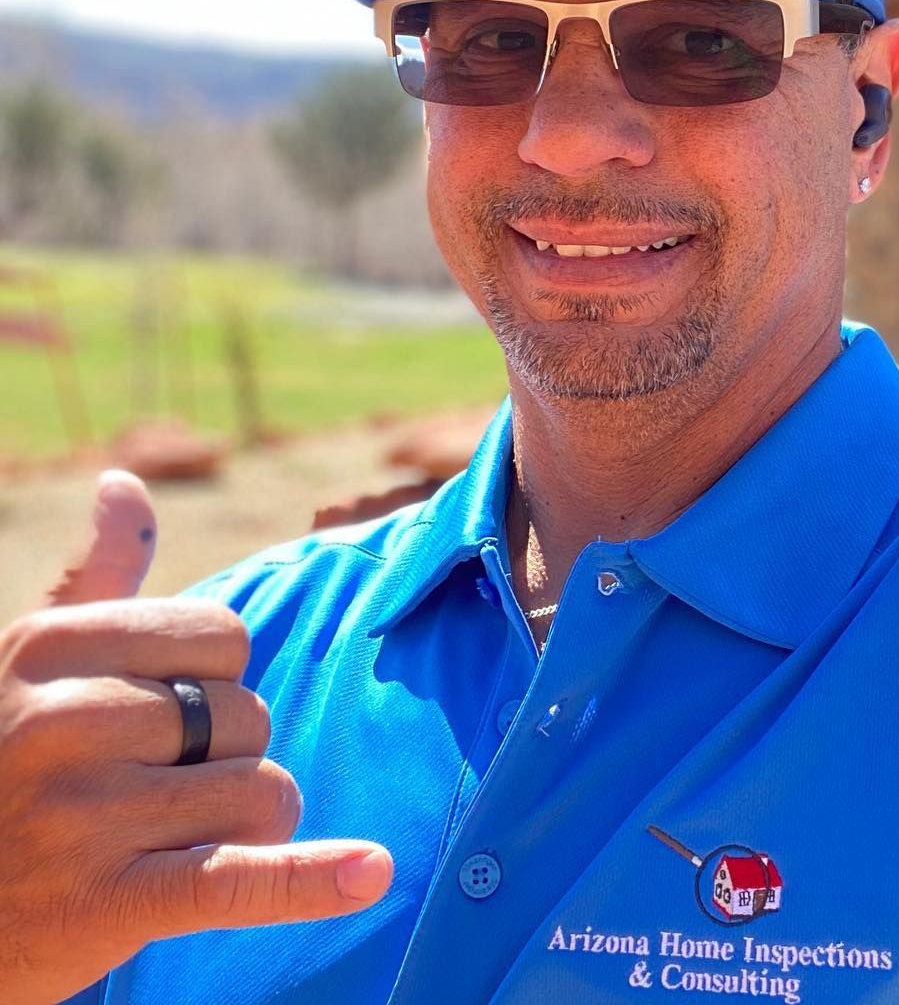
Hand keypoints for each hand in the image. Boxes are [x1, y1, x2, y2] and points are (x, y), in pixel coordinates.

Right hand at [0, 472, 392, 1004]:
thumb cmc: (2, 763)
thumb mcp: (26, 664)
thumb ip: (94, 578)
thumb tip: (125, 483)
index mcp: (47, 648)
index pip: (224, 636)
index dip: (212, 681)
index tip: (154, 715)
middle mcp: (58, 722)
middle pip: (248, 716)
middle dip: (225, 759)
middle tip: (147, 794)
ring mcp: (79, 817)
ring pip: (262, 792)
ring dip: (240, 825)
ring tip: (163, 843)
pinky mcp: (104, 906)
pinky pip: (234, 881)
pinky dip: (309, 882)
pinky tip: (372, 873)